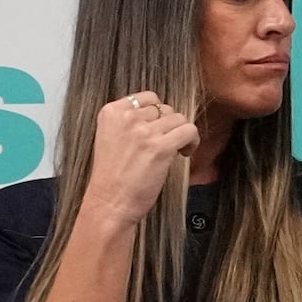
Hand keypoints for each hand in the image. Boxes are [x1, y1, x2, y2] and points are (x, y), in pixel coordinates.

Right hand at [83, 91, 198, 220]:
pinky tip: (184, 153)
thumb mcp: (110, 138)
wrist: (109, 203)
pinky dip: (192, 141)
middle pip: (165, 109)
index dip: (157, 114)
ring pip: (179, 119)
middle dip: (169, 126)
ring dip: (181, 134)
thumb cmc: (112, 177)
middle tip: (165, 145)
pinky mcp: (160, 147)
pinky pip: (189, 131)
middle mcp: (126, 118)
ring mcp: (143, 132)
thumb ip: (129, 122)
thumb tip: (161, 113)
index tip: (157, 130)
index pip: (148, 97)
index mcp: (111, 112)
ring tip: (176, 150)